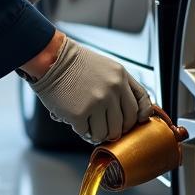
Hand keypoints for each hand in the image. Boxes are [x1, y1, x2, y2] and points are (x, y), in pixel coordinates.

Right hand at [26, 36, 152, 142]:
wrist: (52, 60)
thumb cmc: (78, 66)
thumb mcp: (107, 68)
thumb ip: (122, 87)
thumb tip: (137, 114)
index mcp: (121, 77)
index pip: (142, 103)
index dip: (141, 117)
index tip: (137, 123)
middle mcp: (113, 89)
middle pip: (126, 123)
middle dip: (117, 129)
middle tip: (107, 127)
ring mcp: (97, 102)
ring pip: (107, 134)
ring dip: (99, 133)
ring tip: (90, 124)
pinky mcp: (79, 113)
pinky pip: (88, 134)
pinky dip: (83, 131)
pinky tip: (78, 122)